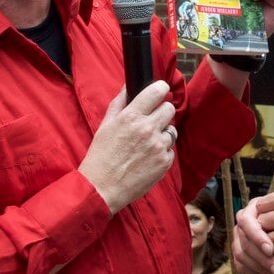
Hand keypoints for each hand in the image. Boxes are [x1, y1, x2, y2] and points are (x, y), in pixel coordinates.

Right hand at [78, 80, 175, 212]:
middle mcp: (148, 129)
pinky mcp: (165, 163)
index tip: (160, 91)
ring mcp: (158, 147)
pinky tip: (148, 158)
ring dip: (162, 134)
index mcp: (132, 116)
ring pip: (172, 130)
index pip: (158, 91)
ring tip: (146, 144)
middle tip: (152, 120)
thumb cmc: (101, 155)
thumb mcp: (106, 124)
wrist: (101, 188)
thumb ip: (120, 102)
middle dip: (162, 112)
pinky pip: (170, 150)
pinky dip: (162, 152)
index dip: (161, 89)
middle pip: (170, 108)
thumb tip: (129, 85)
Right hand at [232, 197, 273, 273]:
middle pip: (245, 241)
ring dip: (260, 268)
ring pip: (241, 255)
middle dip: (261, 258)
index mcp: (254, 208)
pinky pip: (241, 266)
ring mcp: (240, 237)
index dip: (257, 236)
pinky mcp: (240, 252)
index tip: (270, 250)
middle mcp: (244, 221)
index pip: (247, 221)